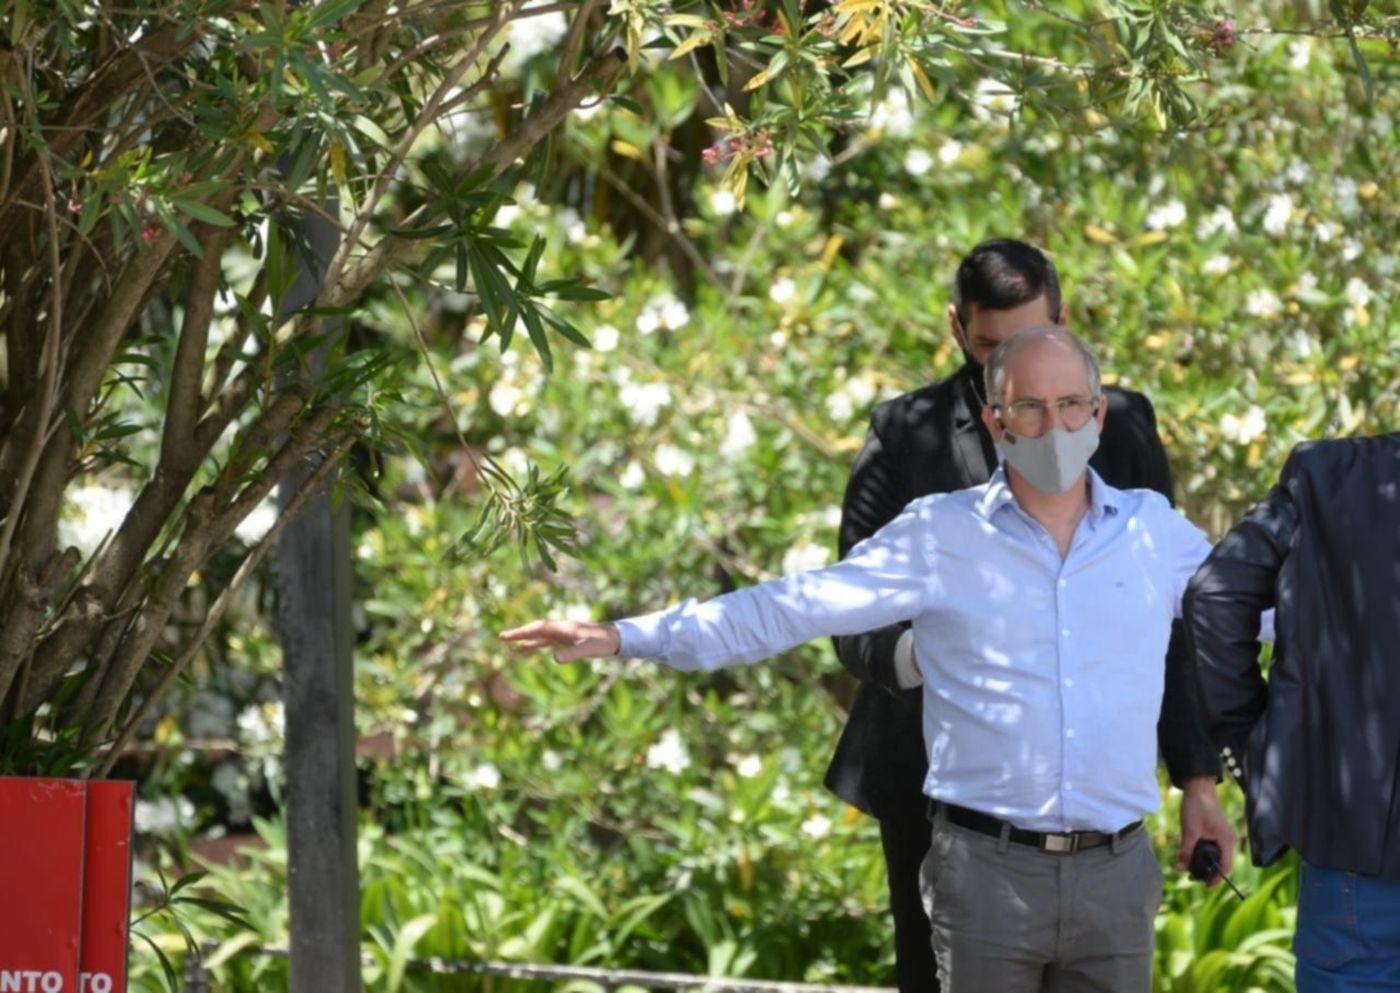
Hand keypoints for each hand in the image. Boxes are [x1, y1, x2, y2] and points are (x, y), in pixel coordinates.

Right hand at [500, 620, 620, 661]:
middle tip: (501, 638)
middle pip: (536, 629)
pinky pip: (547, 640)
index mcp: (563, 628)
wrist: (616, 638)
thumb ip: (572, 654)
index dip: (521, 632)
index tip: (506, 636)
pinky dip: (536, 643)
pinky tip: (529, 649)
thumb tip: (555, 659)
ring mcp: (563, 633)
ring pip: (540, 635)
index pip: (538, 628)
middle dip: (519, 633)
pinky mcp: (567, 639)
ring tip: (510, 645)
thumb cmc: (603, 643)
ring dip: (526, 638)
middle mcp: (561, 628)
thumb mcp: (588, 649)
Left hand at [1176, 777, 1237, 883]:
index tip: (1204, 886)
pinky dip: (1203, 852)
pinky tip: (1191, 853)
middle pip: (1221, 863)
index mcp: (1227, 841)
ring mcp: (1224, 836)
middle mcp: (1229, 840)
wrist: (1198, 787)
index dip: (1216, 879)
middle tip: (1191, 875)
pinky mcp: (1217, 832)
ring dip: (1204, 861)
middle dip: (1208, 871)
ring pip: (1216, 855)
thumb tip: (1180, 868)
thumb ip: (1186, 850)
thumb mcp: (1189, 830)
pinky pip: (1213, 848)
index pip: (1226, 867)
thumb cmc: (1197, 806)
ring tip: (1189, 865)